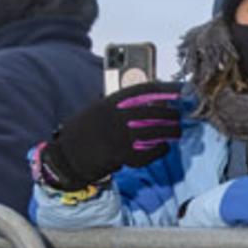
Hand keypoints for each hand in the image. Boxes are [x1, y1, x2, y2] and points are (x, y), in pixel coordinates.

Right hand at [37, 81, 182, 189]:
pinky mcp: (120, 157)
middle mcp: (114, 118)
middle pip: (152, 112)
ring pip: (153, 132)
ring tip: (177, 131)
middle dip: (170, 114)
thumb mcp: (97, 110)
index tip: (180, 90)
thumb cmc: (84, 131)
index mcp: (109, 103)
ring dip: (169, 132)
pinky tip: (164, 147)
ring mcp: (117, 138)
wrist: (67, 157)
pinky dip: (159, 150)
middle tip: (179, 115)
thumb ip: (119, 105)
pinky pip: (147, 153)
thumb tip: (150, 101)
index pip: (144, 91)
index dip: (165, 90)